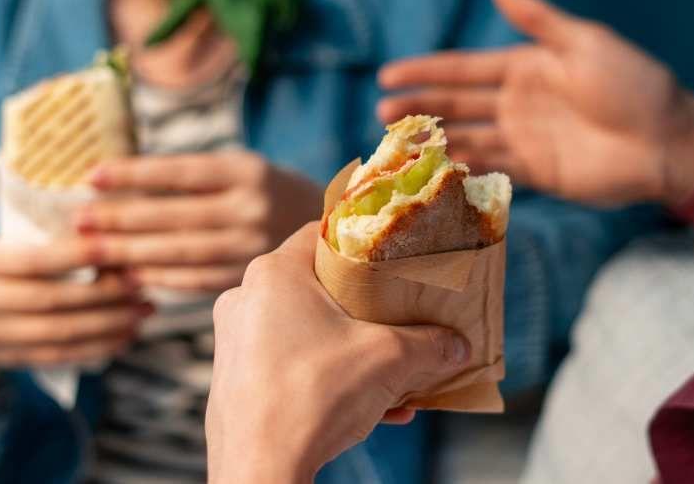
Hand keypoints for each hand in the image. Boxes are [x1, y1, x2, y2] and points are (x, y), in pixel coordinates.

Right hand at [0, 236, 150, 372]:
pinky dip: (98, 347)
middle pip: (52, 299)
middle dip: (104, 292)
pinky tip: (126, 335)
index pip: (34, 260)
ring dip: (110, 322)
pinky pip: (61, 355)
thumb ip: (47, 239)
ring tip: (143, 309)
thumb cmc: (3, 268)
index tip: (117, 247)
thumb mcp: (9, 244)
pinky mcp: (10, 359)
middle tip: (141, 282)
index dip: (77, 255)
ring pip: (60, 332)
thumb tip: (111, 230)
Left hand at [77, 150, 323, 292]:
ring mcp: (252, 245)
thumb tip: (120, 184)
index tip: (91, 176)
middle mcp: (251, 207)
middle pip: (173, 215)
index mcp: (246, 170)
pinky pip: (196, 279)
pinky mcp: (250, 274)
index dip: (133, 174)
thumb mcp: (241, 169)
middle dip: (120, 219)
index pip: (178, 172)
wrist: (334, 227)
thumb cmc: (268, 193)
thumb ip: (193, 178)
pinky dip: (161, 278)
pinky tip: (131, 275)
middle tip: (79, 221)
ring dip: (131, 252)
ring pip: (180, 251)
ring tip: (94, 251)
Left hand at [206, 224, 470, 482]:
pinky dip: (330, 379)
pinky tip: (376, 409)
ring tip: (397, 375)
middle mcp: (245, 300)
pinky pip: (291, 366)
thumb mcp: (389, 359)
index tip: (392, 255)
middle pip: (317, 287)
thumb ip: (429, 344)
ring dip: (354, 351)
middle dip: (365, 308)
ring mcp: (235, 343)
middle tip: (400, 317)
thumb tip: (458, 345)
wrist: (262, 471)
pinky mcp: (236, 382)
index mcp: (273, 273)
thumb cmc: (315, 398)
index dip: (362, 240)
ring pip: (306, 332)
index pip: (321, 233)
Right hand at [378, 0, 693, 207]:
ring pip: (468, 138)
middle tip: (381, 114)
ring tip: (397, 145)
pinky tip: (436, 170)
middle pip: (457, 105)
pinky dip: (463, 170)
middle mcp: (519, 103)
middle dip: (419, 108)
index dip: (426, 71)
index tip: (388, 74)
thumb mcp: (585, 44)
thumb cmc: (633, 84)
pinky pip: (492, 169)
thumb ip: (540, 22)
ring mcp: (526, 138)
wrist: (668, 139)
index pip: (464, 69)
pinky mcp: (538, 172)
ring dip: (434, 141)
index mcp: (527, 67)